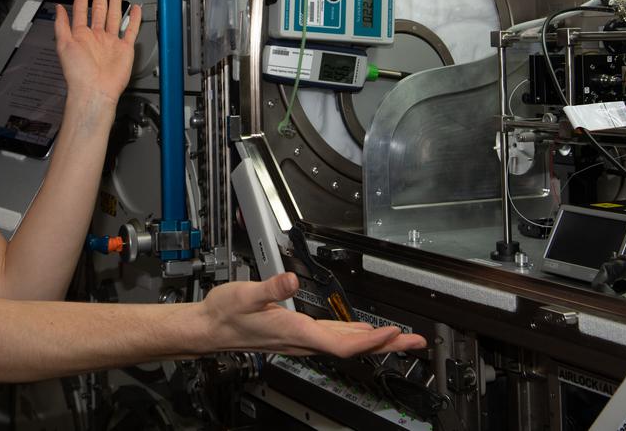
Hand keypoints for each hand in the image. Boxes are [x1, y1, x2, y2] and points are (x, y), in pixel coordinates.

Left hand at [53, 0, 142, 105]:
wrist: (95, 91)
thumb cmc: (78, 74)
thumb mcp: (64, 44)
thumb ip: (62, 25)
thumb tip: (59, 8)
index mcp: (81, 34)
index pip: (82, 8)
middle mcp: (96, 36)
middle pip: (99, 8)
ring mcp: (111, 42)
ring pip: (114, 15)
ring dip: (116, 0)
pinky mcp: (124, 49)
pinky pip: (130, 31)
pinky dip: (134, 20)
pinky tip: (135, 10)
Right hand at [200, 272, 426, 356]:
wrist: (210, 328)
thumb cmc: (225, 314)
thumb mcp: (245, 294)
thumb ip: (269, 286)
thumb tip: (290, 280)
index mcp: (295, 332)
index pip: (341, 342)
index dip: (369, 340)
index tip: (392, 334)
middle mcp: (303, 340)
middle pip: (353, 347)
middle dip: (386, 345)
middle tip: (415, 341)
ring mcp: (302, 340)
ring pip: (347, 344)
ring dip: (376, 341)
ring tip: (400, 338)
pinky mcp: (298, 334)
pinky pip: (335, 338)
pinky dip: (356, 335)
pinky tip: (365, 330)